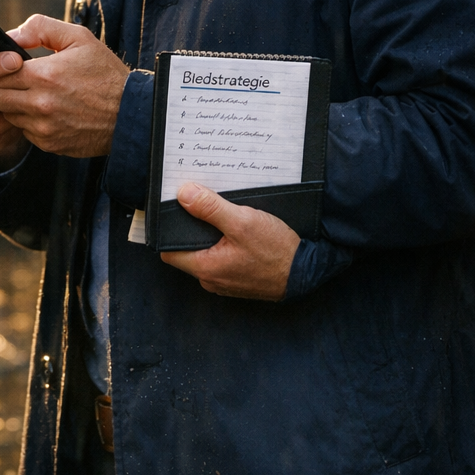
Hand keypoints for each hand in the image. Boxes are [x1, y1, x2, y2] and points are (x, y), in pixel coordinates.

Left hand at [0, 15, 129, 157]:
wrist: (131, 114)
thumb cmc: (105, 73)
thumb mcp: (79, 38)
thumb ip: (41, 28)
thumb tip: (11, 35)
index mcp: (43, 75)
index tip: (0, 65)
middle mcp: (39, 104)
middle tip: (8, 80)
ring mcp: (43, 128)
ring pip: (8, 115)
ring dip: (12, 105)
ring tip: (28, 94)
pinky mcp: (49, 144)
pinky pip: (25, 131)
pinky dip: (28, 122)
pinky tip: (44, 111)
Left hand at [160, 183, 299, 299]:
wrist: (308, 273)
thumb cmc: (277, 252)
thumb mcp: (243, 222)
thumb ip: (210, 208)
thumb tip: (183, 194)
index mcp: (205, 268)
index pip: (169, 250)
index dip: (167, 229)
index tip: (172, 209)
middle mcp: (211, 278)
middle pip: (187, 249)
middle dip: (190, 227)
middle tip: (197, 203)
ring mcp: (224, 280)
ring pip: (205, 253)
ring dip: (208, 234)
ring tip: (216, 212)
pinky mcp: (238, 277)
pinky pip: (221, 257)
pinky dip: (223, 243)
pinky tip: (233, 227)